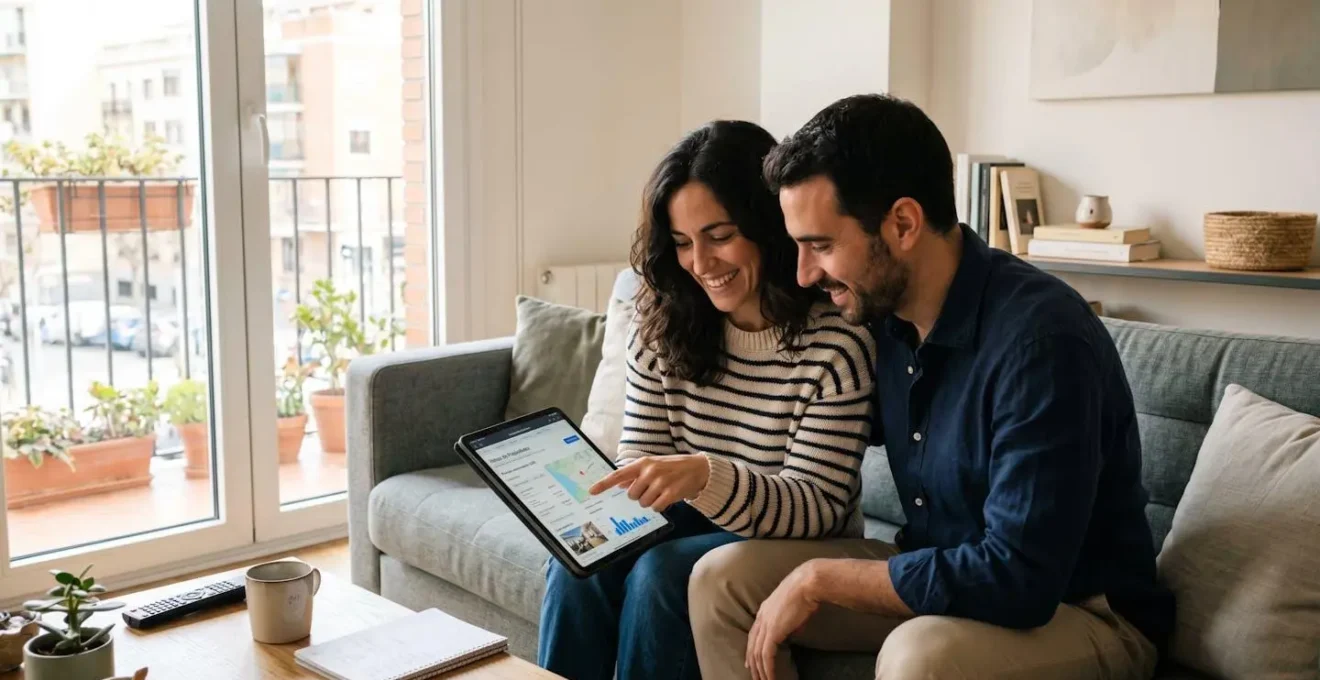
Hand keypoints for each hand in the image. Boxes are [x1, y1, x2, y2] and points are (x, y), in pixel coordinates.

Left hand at [589, 454, 709, 511]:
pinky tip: (667, 498)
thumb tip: (619, 484)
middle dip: (640, 496)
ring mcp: (660, 482)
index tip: (591, 491)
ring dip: (651, 501)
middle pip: (632, 495)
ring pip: (643, 503)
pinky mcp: (670, 493)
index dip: (604, 484)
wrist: (698, 468)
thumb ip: (635, 474)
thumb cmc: (672, 467)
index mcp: (642, 464)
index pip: (619, 474)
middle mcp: (649, 472)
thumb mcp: (652, 465)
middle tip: (652, 489)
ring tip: (662, 492)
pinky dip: (660, 506)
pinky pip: (656, 508)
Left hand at [747, 561, 821, 679]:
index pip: (753, 634)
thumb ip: (790, 622)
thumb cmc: (805, 592)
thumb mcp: (794, 609)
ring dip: (760, 670)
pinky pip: (766, 655)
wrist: (807, 583)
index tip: (750, 662)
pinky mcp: (773, 631)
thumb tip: (793, 631)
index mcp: (764, 610)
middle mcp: (761, 617)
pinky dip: (767, 668)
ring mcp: (765, 624)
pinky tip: (770, 677)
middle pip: (751, 646)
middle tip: (755, 677)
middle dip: (752, 664)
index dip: (751, 649)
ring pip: (757, 653)